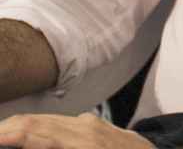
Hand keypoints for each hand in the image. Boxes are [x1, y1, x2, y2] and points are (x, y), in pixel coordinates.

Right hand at [0, 114, 152, 148]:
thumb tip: (38, 142)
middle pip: (33, 123)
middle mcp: (84, 129)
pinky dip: (32, 127)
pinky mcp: (91, 122)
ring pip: (42, 119)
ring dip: (15, 127)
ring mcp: (88, 122)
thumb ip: (57, 145)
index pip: (37, 136)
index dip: (10, 136)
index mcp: (84, 146)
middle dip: (6, 130)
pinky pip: (55, 121)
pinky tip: (19, 133)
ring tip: (0, 135)